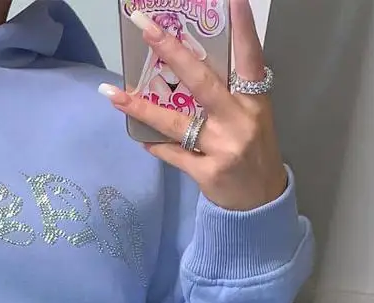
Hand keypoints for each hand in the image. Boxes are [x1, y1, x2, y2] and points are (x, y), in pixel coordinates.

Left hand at [102, 0, 286, 211]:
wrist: (261, 203)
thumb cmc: (253, 152)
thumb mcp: (252, 117)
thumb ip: (228, 94)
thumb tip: (186, 67)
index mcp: (254, 102)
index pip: (250, 58)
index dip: (243, 28)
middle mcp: (239, 121)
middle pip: (202, 82)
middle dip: (172, 52)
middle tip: (147, 28)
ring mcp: (223, 148)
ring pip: (176, 123)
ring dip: (141, 108)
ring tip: (113, 94)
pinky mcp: (207, 173)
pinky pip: (173, 154)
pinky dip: (155, 145)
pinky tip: (139, 138)